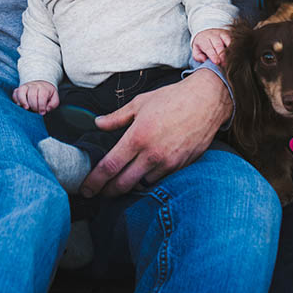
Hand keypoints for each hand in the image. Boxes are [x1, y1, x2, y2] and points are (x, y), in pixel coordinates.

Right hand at [12, 80, 58, 113]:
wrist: (41, 85)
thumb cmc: (47, 95)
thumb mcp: (54, 98)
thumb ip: (53, 104)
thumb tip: (47, 109)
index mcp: (43, 88)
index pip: (42, 96)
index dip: (41, 106)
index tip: (42, 112)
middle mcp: (34, 85)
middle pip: (32, 95)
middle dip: (33, 105)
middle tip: (35, 111)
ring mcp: (25, 86)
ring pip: (21, 91)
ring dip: (23, 101)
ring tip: (26, 108)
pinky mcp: (19, 89)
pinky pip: (15, 93)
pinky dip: (16, 100)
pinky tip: (20, 105)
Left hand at [79, 67, 230, 196]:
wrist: (207, 101)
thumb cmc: (173, 98)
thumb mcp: (140, 103)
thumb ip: (116, 117)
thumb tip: (98, 123)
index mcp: (137, 136)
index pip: (110, 166)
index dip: (95, 181)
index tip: (86, 189)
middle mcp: (152, 154)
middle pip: (123, 184)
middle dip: (108, 192)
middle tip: (99, 193)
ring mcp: (168, 163)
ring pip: (141, 185)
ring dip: (130, 186)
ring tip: (121, 182)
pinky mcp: (181, 166)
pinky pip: (160, 180)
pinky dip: (149, 179)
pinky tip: (144, 174)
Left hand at [191, 27, 230, 65]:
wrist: (206, 31)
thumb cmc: (202, 44)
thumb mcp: (196, 49)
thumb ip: (197, 56)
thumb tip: (204, 59)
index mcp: (203, 39)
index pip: (208, 48)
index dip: (213, 55)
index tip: (217, 62)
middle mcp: (213, 35)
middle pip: (218, 44)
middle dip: (222, 55)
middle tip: (224, 64)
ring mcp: (222, 33)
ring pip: (227, 40)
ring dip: (230, 50)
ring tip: (231, 59)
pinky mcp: (229, 33)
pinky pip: (233, 38)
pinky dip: (234, 45)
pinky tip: (235, 53)